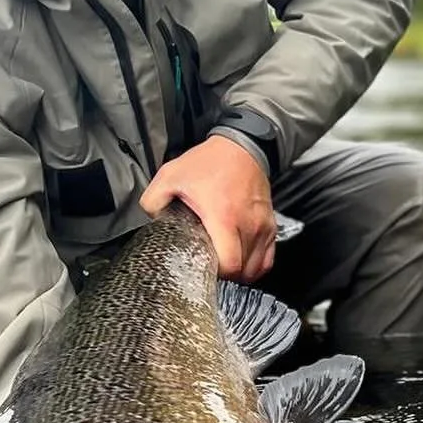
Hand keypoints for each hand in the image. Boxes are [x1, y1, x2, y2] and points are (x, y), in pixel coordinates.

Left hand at [140, 135, 276, 281]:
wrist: (240, 147)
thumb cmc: (209, 163)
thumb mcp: (170, 175)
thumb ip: (153, 200)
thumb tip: (152, 221)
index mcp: (224, 217)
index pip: (230, 264)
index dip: (217, 274)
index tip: (204, 268)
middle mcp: (247, 225)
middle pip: (243, 271)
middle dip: (225, 276)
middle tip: (210, 267)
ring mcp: (262, 226)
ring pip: (256, 268)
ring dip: (240, 273)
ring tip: (223, 265)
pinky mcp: (270, 225)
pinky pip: (267, 259)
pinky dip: (255, 266)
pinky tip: (241, 263)